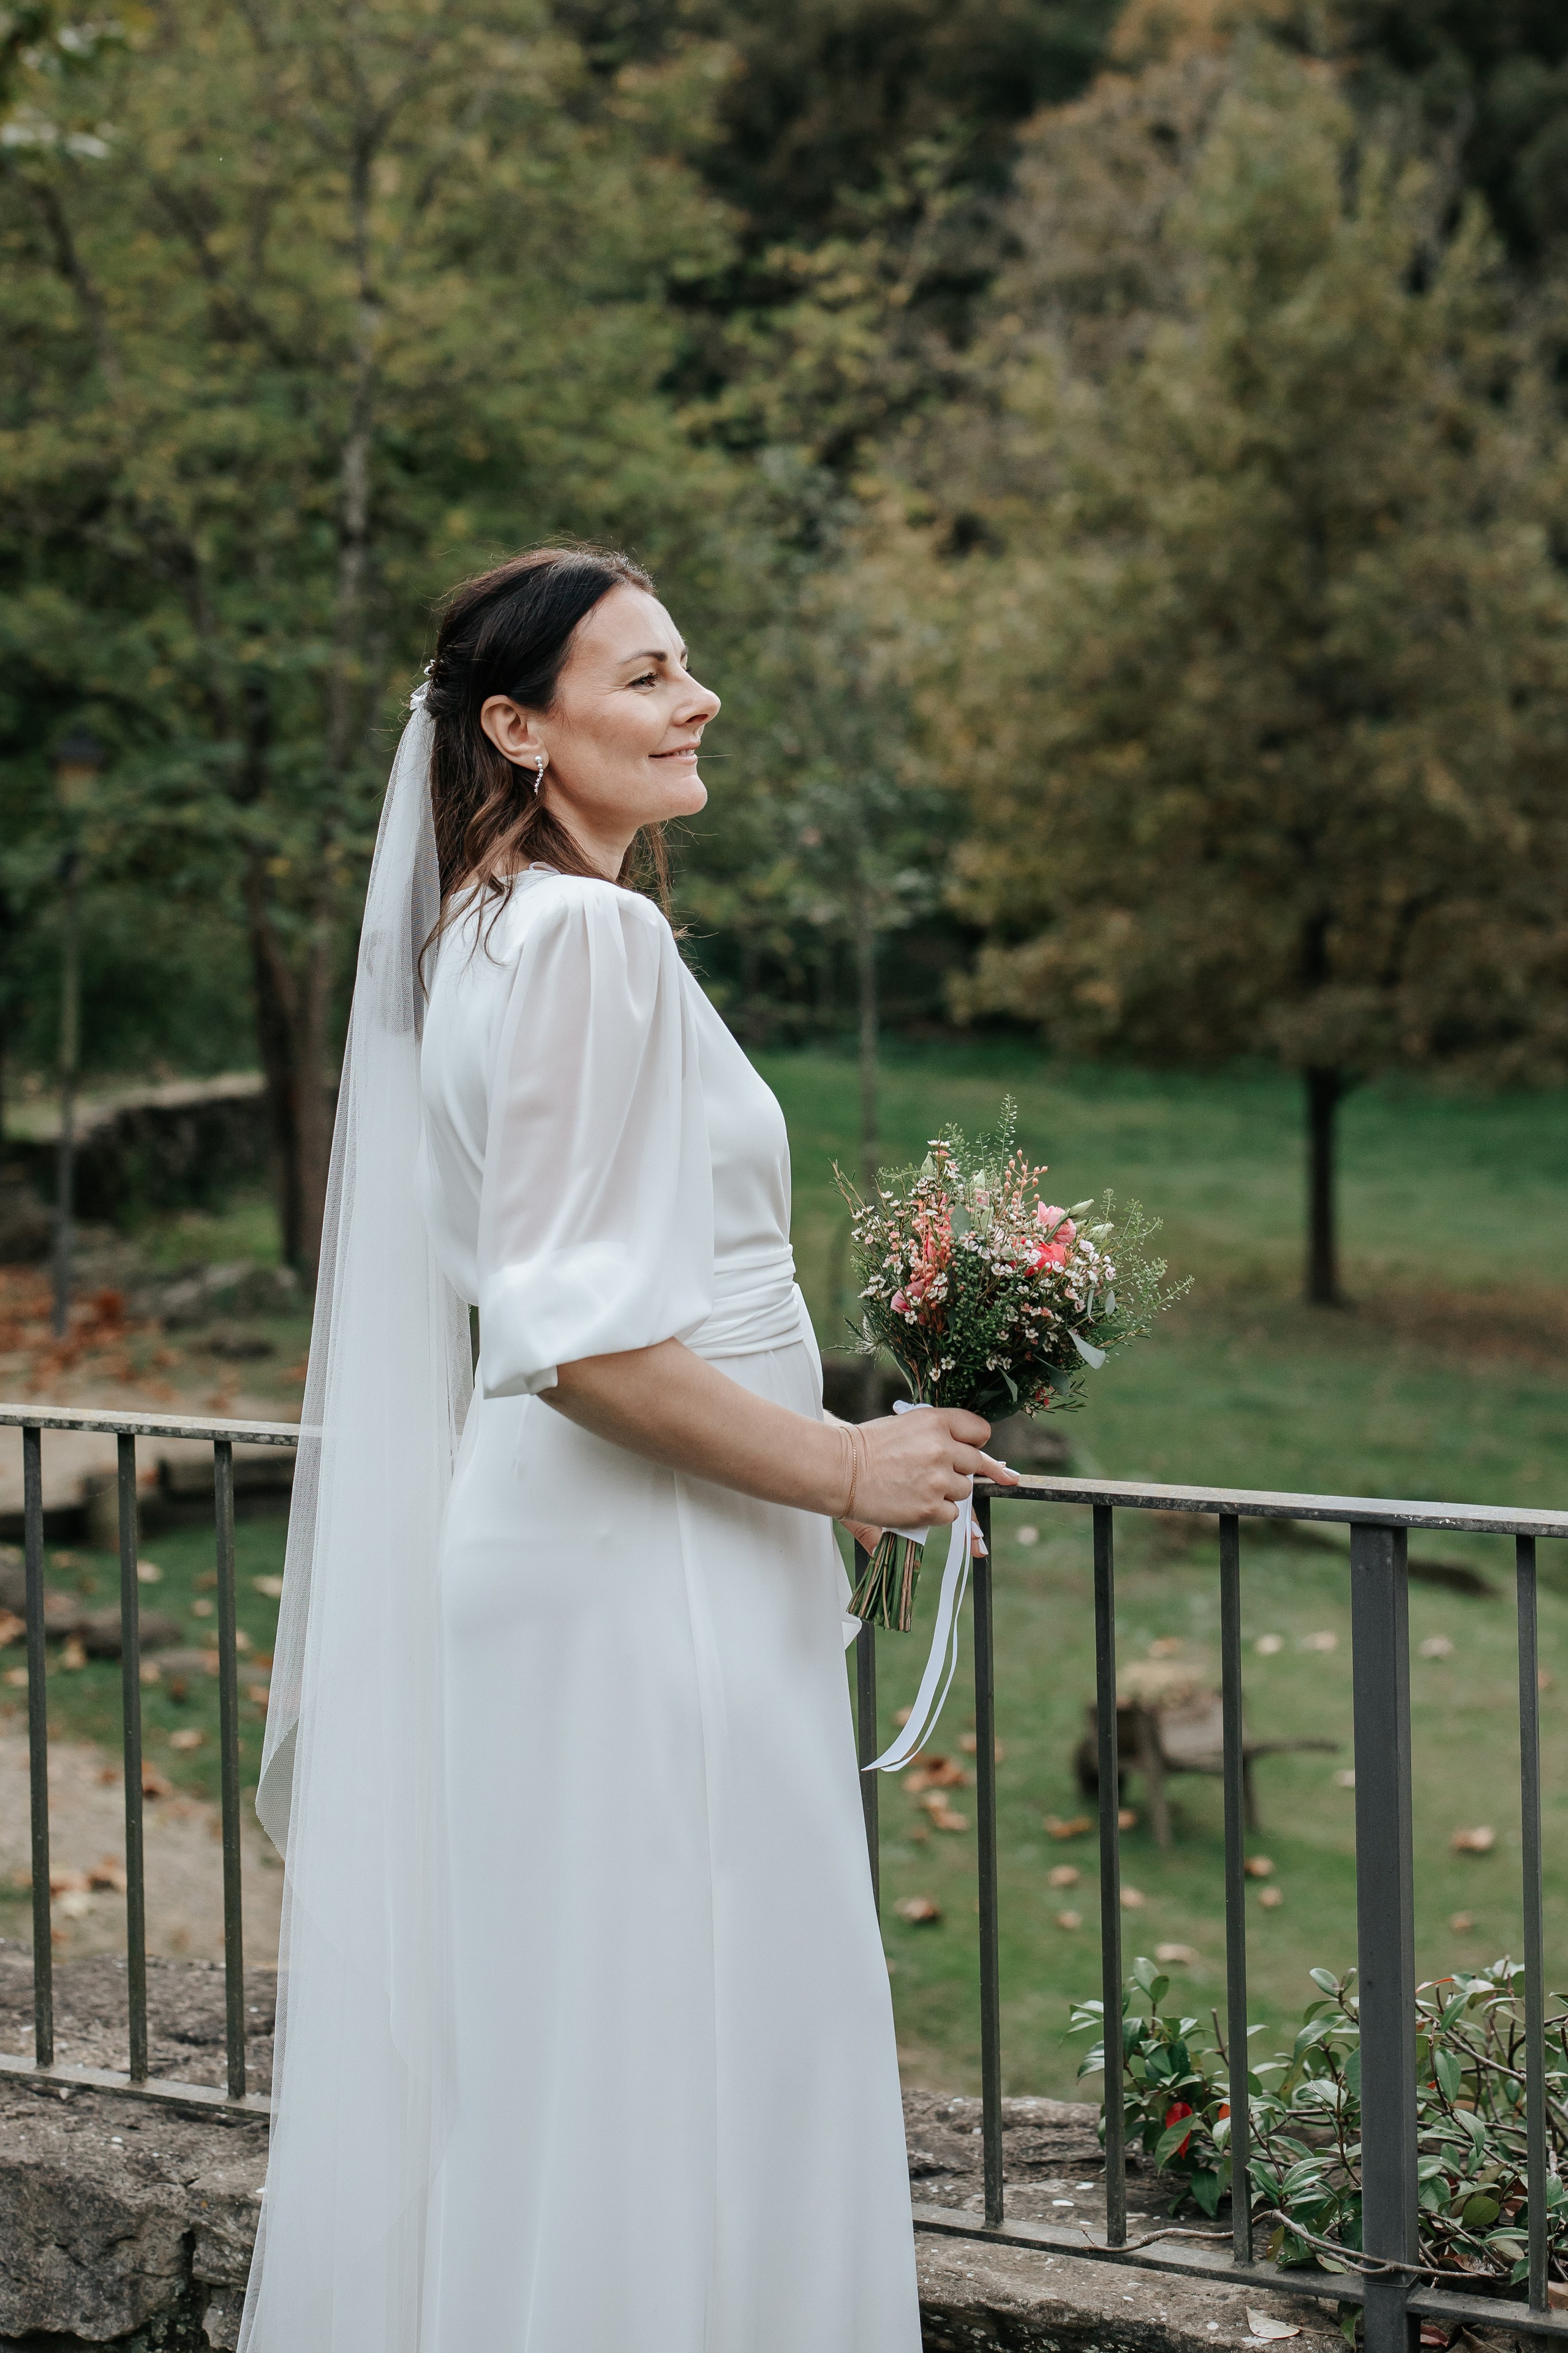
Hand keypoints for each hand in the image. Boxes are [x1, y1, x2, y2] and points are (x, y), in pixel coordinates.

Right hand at [838, 1406, 1018, 1532]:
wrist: (837, 1470)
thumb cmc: (867, 1446)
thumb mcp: (907, 1426)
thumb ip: (943, 1436)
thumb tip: (991, 1464)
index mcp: (936, 1421)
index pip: (979, 1430)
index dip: (972, 1443)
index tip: (963, 1450)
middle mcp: (941, 1447)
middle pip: (975, 1463)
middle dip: (957, 1469)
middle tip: (928, 1471)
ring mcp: (937, 1479)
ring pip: (964, 1490)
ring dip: (945, 1492)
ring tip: (913, 1485)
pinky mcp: (930, 1506)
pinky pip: (951, 1514)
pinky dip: (935, 1512)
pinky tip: (911, 1501)